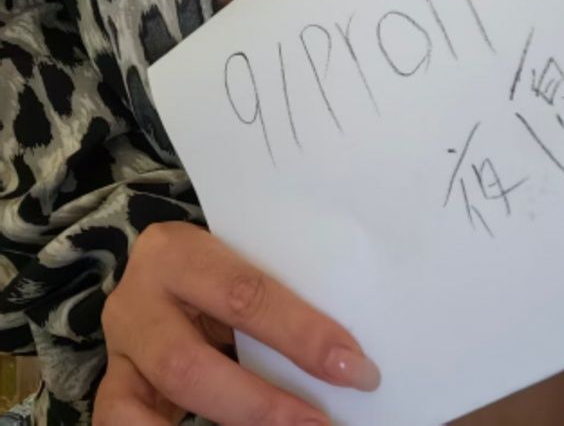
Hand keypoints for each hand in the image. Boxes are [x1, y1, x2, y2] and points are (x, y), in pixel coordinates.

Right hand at [94, 221, 380, 424]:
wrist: (158, 268)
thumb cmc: (215, 264)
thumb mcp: (236, 263)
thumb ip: (271, 302)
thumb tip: (339, 358)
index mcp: (177, 253)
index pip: (244, 295)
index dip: (301, 336)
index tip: (354, 369)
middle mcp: (137, 302)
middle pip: (189, 364)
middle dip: (259, 406)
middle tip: (318, 425)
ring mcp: (119, 351)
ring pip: (144, 409)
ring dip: (221, 424)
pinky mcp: (112, 388)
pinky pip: (123, 424)